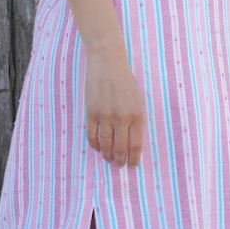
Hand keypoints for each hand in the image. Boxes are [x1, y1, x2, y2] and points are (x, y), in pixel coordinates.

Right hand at [84, 51, 145, 167]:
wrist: (108, 63)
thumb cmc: (125, 82)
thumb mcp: (138, 100)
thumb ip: (136, 120)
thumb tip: (133, 143)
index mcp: (137, 115)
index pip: (136, 145)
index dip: (134, 159)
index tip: (132, 165)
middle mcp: (122, 117)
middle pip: (120, 148)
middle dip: (120, 161)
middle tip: (119, 165)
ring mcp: (105, 116)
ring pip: (106, 145)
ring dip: (107, 155)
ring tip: (109, 159)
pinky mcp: (91, 112)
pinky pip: (92, 136)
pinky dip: (95, 146)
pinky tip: (98, 148)